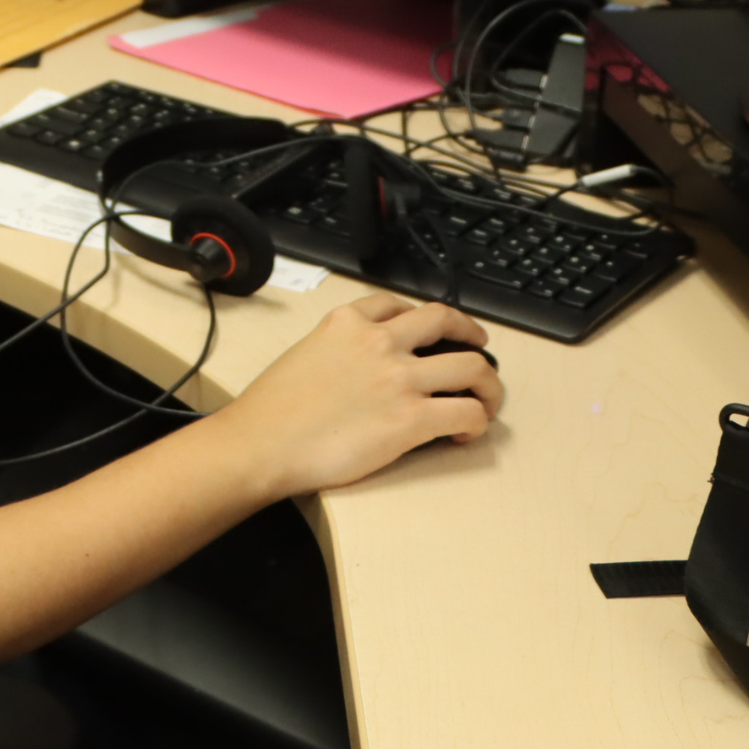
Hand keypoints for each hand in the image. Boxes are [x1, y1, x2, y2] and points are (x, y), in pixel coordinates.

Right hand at [216, 296, 503, 498]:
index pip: (397, 304)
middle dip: (471, 335)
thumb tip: (357, 372)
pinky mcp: (411, 418)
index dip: (423, 317)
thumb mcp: (302, 355)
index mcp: (347, 323)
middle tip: (479, 350)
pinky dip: (476, 422)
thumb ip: (335, 351)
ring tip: (487, 401)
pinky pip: (466, 412)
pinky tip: (465, 434)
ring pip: (471, 367)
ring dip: (488, 384)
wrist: (261, 444)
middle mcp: (379, 342)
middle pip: (445, 322)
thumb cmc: (271, 412)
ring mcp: (399, 378)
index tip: (433, 329)